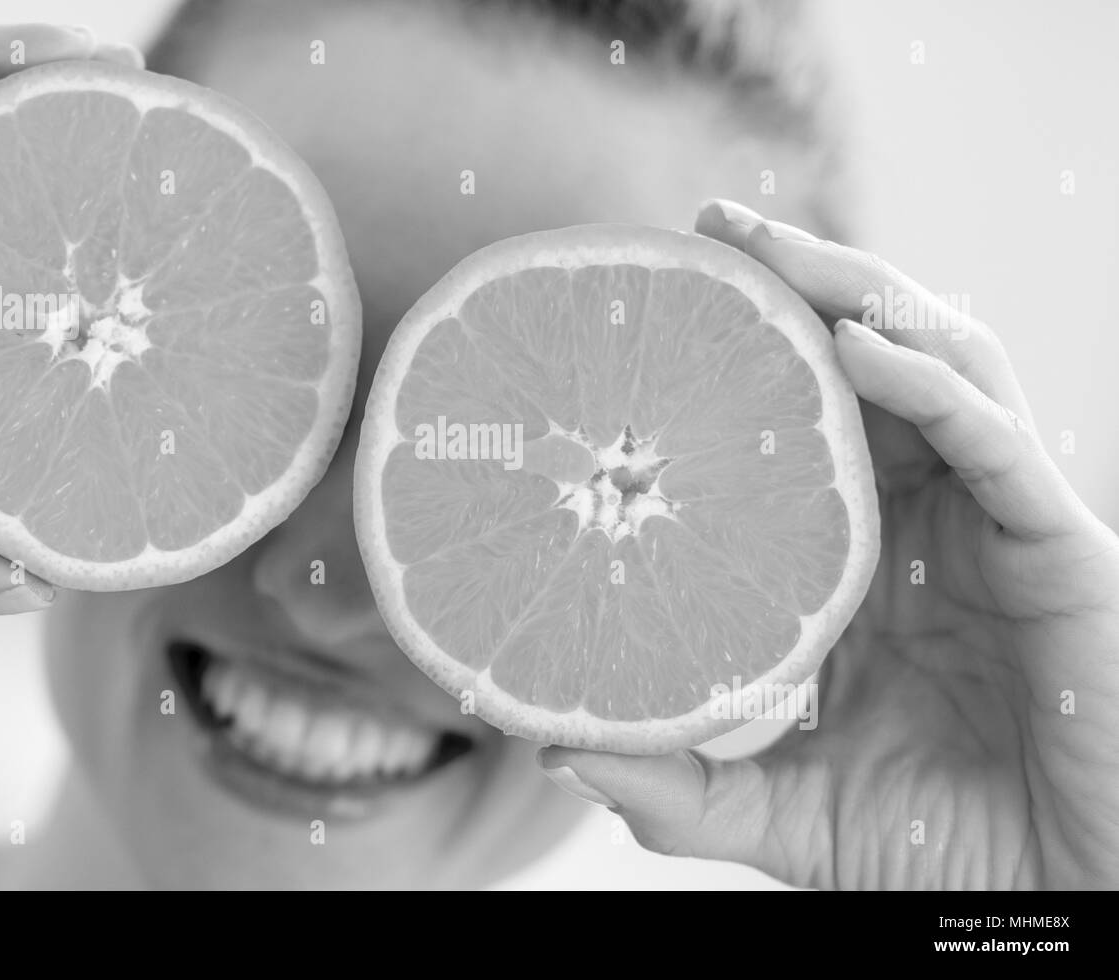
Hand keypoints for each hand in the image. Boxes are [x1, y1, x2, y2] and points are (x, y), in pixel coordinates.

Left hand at [539, 199, 1118, 888]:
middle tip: (706, 226)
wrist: (1055, 898)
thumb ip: (678, 784)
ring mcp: (992, 522)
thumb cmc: (933, 850)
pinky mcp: (1055, 545)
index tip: (654, 310)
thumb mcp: (780, 808)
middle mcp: (927, 519)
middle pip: (870, 362)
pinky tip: (857, 346)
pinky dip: (931, 385)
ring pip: (940, 364)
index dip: (741, 357)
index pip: (802, 425)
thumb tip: (553, 749)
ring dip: (861, 291)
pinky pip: (996, 442)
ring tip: (771, 246)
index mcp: (862, 557)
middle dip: (799, 281)